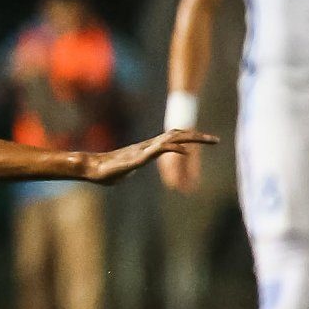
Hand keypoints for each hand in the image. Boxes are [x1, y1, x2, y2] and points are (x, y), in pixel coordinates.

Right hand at [86, 129, 216, 184]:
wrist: (92, 169)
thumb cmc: (105, 173)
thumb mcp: (126, 172)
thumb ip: (132, 168)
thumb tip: (131, 171)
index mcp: (147, 149)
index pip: (171, 139)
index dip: (188, 137)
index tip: (203, 140)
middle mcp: (148, 146)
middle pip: (177, 136)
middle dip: (197, 137)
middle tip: (216, 140)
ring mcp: (145, 149)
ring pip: (173, 139)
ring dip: (193, 140)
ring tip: (210, 141)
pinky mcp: (140, 156)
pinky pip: (161, 150)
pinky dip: (175, 149)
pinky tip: (188, 151)